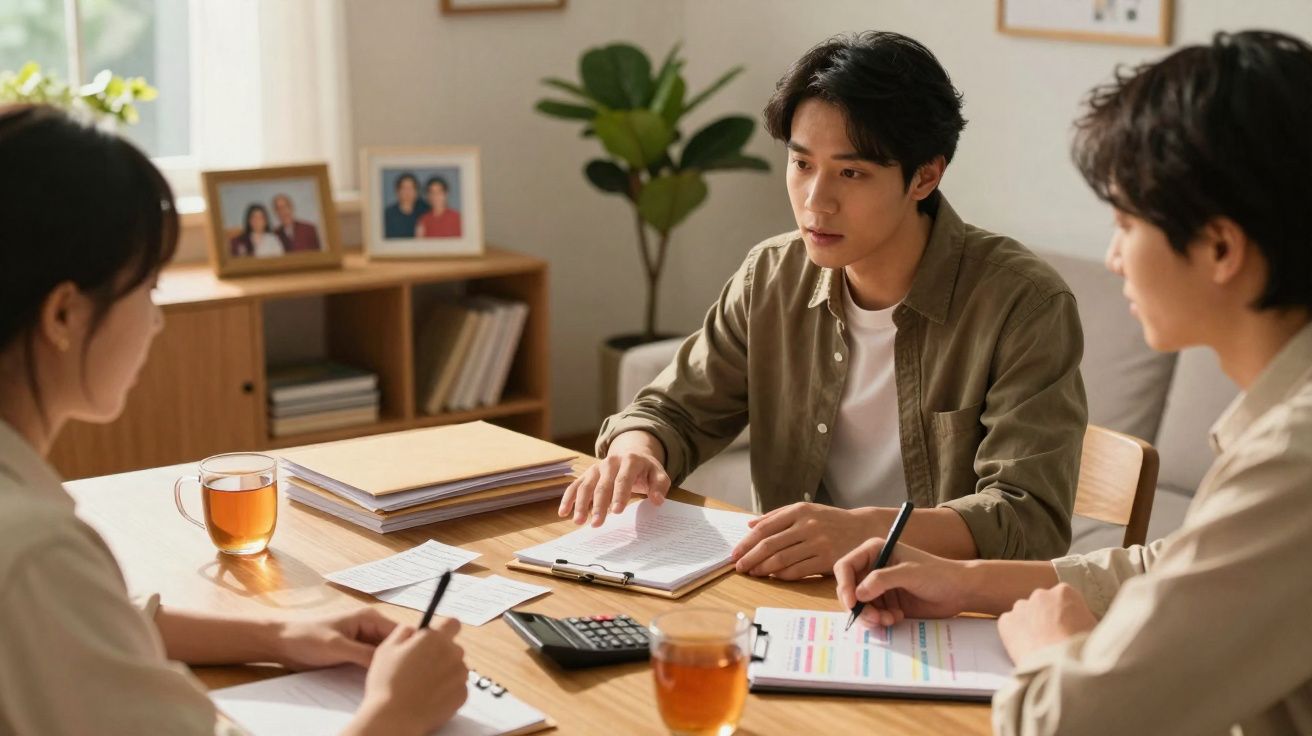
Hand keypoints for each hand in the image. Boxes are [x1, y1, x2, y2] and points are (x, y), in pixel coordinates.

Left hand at [274, 607, 397, 669]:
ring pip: (385, 655)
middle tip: (401, 677)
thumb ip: (365, 654)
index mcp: (371, 618)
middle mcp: (371, 627)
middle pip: (395, 645)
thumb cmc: (306, 637)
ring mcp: (363, 640)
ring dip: (386, 666)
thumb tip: (390, 663)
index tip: (411, 666)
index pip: (401, 632)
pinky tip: (376, 681)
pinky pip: (372, 661)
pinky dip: (375, 670)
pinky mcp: (355, 652)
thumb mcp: (338, 647)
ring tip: (390, 679)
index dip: (409, 649)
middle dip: (399, 659)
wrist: (281, 642)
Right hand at [356, 618, 467, 735]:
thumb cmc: (387, 683)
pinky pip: (458, 687)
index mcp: (434, 638)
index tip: (436, 638)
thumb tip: (414, 630)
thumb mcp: (387, 649)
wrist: (395, 718)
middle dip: (440, 655)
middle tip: (420, 668)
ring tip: (423, 686)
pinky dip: (448, 691)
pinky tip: (430, 697)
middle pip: (453, 648)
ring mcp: (460, 675)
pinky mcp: (462, 694)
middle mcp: (452, 653)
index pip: (452, 623)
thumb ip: (403, 632)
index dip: (444, 630)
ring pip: (456, 668)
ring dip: (445, 673)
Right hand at [558, 431, 669, 526]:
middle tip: (596, 524)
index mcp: (630, 461)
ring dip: (580, 504)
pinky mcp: (587, 474)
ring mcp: (596, 468)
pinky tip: (563, 512)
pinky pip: (575, 486)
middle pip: (602, 485)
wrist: (632, 454)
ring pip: (585, 485)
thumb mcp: (659, 474)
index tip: (616, 512)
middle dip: (598, 505)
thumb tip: (656, 500)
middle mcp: (610, 462)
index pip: (623, 479)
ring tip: (578, 522)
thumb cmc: (646, 470)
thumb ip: (659, 486)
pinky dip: (568, 498)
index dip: (619, 495)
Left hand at [731, 503, 873, 579]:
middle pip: (770, 545)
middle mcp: (808, 525)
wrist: (864, 529)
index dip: (747, 542)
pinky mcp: (827, 560)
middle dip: (750, 558)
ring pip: (782, 559)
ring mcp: (818, 543)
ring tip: (752, 573)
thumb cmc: (830, 520)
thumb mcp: (806, 510)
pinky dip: (782, 575)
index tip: (735, 553)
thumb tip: (749, 524)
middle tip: (738, 567)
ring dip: (762, 569)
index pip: (765, 528)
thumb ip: (777, 516)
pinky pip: (798, 570)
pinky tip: (772, 577)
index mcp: (800, 510)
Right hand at [833, 538, 971, 626]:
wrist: (959, 591)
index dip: (844, 585)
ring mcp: (879, 587)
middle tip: (874, 618)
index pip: (846, 567)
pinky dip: (880, 620)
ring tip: (889, 619)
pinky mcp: (886, 603)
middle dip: (859, 606)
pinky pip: (872, 615)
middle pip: (849, 590)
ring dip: (870, 616)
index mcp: (875, 552)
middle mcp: (873, 568)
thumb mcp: (909, 573)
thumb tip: (858, 595)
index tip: (852, 603)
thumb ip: (881, 580)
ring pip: (859, 606)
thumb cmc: (937, 574)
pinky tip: (896, 618)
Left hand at [997, 583, 1096, 662]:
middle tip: (1053, 639)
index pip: (1064, 599)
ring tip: (1039, 646)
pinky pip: (1009, 625)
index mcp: (1065, 592)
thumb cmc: (1084, 651)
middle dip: (1047, 618)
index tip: (1069, 629)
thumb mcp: (1097, 631)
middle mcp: (1040, 594)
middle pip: (1043, 604)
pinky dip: (1014, 634)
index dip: (1067, 616)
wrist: (1061, 669)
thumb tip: (1083, 622)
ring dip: (1030, 625)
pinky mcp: (1006, 622)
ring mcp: (1021, 607)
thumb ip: (1086, 619)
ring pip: (1025, 614)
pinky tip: (1026, 649)